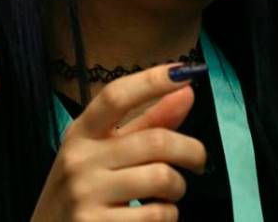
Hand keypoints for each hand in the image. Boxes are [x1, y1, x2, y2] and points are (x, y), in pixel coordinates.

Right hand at [31, 65, 205, 221]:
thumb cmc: (85, 189)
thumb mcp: (105, 151)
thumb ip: (148, 122)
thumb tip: (186, 90)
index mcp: (81, 133)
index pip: (116, 96)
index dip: (153, 80)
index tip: (186, 71)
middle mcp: (79, 160)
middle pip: (155, 141)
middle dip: (191, 151)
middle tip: (198, 161)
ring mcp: (86, 196)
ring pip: (162, 178)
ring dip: (178, 189)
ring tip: (168, 194)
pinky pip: (156, 216)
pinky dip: (167, 216)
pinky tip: (152, 217)